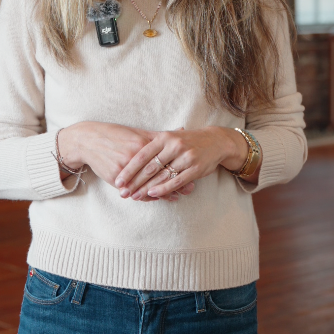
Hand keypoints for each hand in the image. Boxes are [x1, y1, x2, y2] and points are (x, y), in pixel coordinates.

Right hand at [57, 121, 194, 201]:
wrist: (88, 140)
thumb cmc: (114, 135)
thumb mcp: (136, 132)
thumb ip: (158, 135)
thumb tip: (182, 129)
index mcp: (143, 143)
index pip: (165, 158)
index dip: (178, 166)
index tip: (191, 172)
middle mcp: (135, 156)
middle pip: (159, 173)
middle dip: (174, 183)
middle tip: (189, 189)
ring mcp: (125, 168)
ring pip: (147, 185)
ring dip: (162, 193)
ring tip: (175, 197)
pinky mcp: (116, 178)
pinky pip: (134, 190)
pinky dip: (145, 196)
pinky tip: (154, 198)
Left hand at [114, 126, 247, 199]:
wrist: (215, 141)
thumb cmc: (187, 140)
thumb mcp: (169, 137)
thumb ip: (152, 144)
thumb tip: (129, 156)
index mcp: (164, 137)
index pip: (142, 155)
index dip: (129, 169)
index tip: (118, 179)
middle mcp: (174, 146)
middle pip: (149, 167)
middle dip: (134, 182)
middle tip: (123, 192)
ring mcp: (185, 157)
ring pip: (161, 176)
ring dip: (146, 188)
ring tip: (134, 196)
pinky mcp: (195, 168)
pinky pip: (175, 181)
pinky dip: (163, 188)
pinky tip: (153, 194)